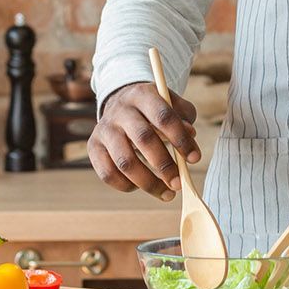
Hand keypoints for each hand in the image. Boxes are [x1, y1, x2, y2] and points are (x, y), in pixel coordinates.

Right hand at [89, 82, 199, 201]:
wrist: (120, 103)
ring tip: (167, 193)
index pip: (163, 117)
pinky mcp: (93, 146)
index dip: (180, 139)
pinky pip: (108, 174)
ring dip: (149, 182)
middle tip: (179, 183)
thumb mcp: (171, 105)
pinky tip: (141, 186)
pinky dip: (127, 186)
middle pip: (143, 139)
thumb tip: (190, 136)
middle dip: (164, 165)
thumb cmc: (153, 109)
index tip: (194, 159)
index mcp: (142, 95)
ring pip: (125, 162)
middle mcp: (120, 110)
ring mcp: (104, 128)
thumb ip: (184, 117)